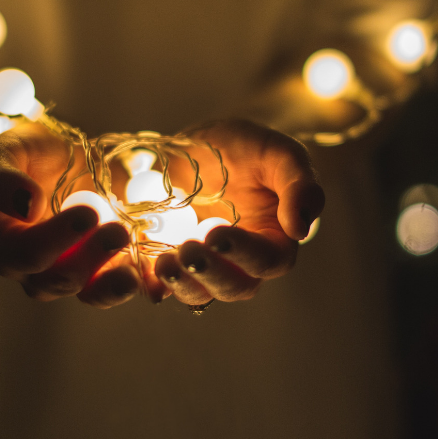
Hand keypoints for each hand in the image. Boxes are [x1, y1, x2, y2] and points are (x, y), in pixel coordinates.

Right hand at [0, 122, 141, 307]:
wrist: (71, 159)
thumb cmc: (30, 155)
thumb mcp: (5, 151)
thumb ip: (1, 177)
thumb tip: (25, 205)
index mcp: (6, 244)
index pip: (23, 255)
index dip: (54, 240)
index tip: (87, 214)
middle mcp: (36, 270)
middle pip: (57, 281)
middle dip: (89, 259)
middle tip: (119, 231)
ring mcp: (74, 275)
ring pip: (90, 294)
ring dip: (113, 285)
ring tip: (134, 272)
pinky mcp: (107, 273)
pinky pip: (123, 287)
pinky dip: (141, 286)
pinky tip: (156, 279)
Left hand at [153, 119, 323, 304]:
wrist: (206, 146)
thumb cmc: (250, 149)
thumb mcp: (280, 154)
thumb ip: (300, 186)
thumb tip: (300, 229)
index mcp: (274, 241)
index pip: (268, 262)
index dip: (246, 254)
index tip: (219, 234)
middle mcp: (240, 263)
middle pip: (233, 287)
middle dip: (210, 274)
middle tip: (189, 252)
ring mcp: (204, 265)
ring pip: (197, 292)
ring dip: (180, 284)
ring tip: (163, 264)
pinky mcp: (171, 259)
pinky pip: (161, 283)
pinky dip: (149, 282)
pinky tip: (137, 269)